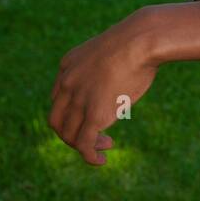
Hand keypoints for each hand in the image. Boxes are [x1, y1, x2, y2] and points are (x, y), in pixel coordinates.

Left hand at [49, 8, 160, 164]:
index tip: (92, 117)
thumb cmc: (138, 41)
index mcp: (68, 66)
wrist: (142, 39)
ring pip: (69, 135)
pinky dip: (89, 156)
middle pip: (57, 120)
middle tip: (96, 136)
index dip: (72, 114)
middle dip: (72, 134)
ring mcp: (78, 99)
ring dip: (85, 145)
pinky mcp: (95, 114)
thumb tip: (121, 71)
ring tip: (107, 144)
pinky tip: (100, 160)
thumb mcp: (112, 49)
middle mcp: (67, 84)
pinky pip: (83, 144)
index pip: (58, 99)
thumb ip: (106, 65)